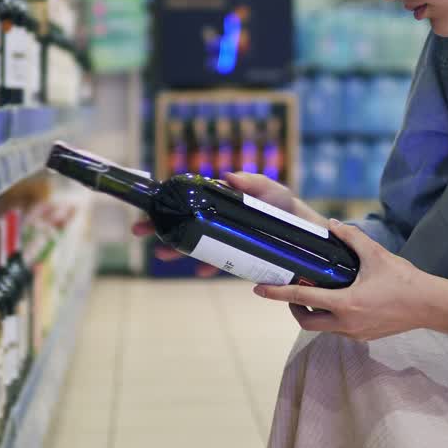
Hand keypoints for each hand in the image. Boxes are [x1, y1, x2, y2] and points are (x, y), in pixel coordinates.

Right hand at [129, 171, 321, 277]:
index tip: (148, 208)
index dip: (166, 203)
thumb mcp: (273, 191)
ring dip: (176, 248)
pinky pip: (216, 262)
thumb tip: (228, 176)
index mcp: (222, 201)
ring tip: (161, 255)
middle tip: (138, 232)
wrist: (308, 235)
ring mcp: (225, 239)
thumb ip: (254, 182)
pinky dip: (208, 267)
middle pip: (183, 222)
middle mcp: (219, 220)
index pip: (188, 200)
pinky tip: (200, 271)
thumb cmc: (287, 207)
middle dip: (160, 227)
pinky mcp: (236, 257)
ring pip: (193, 243)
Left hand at [252, 219, 447, 340]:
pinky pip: (338, 329)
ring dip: (313, 312)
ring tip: (313, 292)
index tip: (258, 290)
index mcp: (346, 303)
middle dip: (292, 307)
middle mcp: (346, 323)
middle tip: (290, 291)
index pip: (302, 298)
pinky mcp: (364, 337)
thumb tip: (333, 225)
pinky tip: (338, 300)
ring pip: (322, 327)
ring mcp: (355, 333)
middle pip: (306, 321)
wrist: (430, 305)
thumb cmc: (404, 279)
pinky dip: (330, 317)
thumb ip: (351, 238)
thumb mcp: (376, 254)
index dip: (277, 293)